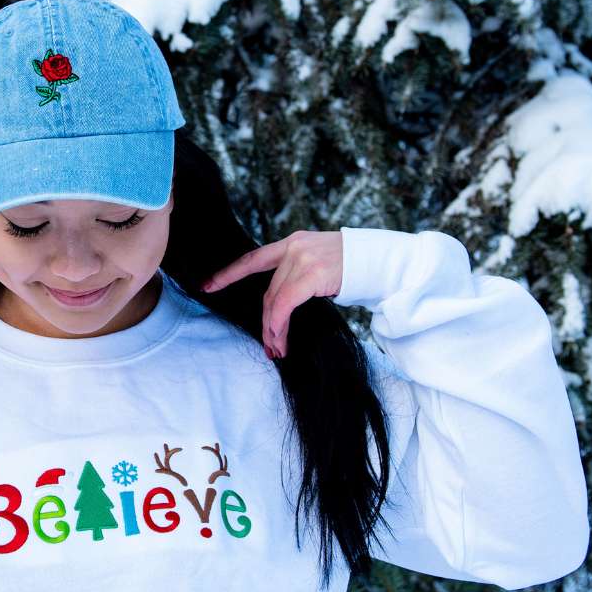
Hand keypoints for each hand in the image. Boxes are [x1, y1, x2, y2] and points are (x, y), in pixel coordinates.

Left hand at [199, 230, 342, 358]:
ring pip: (274, 300)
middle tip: (268, 345)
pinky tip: (279, 338)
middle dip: (265, 321)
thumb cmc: (355, 268)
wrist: (383, 261)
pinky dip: (279, 324)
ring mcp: (302, 259)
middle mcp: (294, 247)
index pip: (253, 259)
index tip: (207, 285)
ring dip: (273, 329)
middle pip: (268, 290)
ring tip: (276, 349)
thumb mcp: (321, 264)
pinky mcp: (312, 274)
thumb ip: (298, 274)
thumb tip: (281, 302)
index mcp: (292, 243)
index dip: (229, 273)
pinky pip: (285, 305)